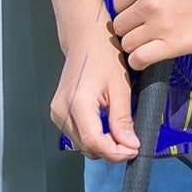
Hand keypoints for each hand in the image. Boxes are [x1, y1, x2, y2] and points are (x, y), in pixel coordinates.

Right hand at [51, 22, 139, 161]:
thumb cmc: (102, 54)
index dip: (117, 152)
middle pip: (88, 147)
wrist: (84, 38)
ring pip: (83, 145)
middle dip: (112, 150)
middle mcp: (62, 109)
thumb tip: (129, 145)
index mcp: (77, 102)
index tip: (134, 149)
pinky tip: (106, 126)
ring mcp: (57, 112)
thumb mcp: (120, 87)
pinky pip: (78, 136)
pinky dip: (94, 137)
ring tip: (119, 130)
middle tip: (131, 140)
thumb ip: (123, 120)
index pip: (95, 143)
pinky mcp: (58, 113)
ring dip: (103, 145)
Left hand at [110, 0, 191, 67]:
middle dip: (129, 29)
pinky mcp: (173, 45)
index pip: (117, 3)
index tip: (137, 16)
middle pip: (120, 25)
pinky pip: (140, 59)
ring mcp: (159, 25)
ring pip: (127, 44)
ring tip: (147, 44)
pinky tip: (146, 59)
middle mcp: (148, 3)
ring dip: (134, 46)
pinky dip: (138, 61)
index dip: (127, 10)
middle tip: (143, 31)